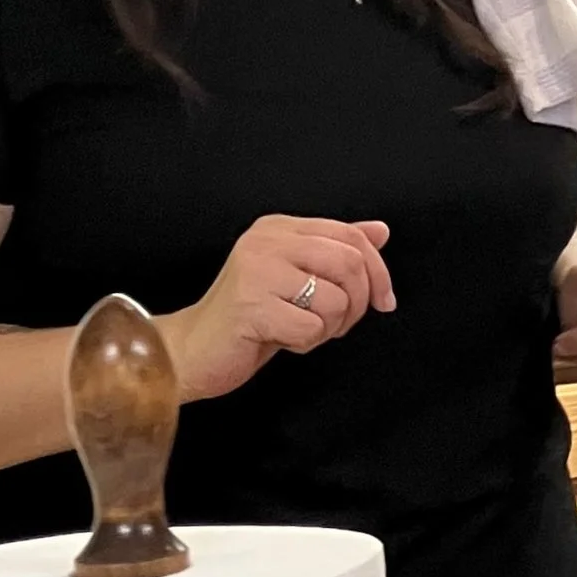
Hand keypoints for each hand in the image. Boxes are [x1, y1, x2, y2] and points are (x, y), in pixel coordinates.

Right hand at [162, 215, 393, 401]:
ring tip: (299, 329)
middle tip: (338, 324)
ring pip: (336, 299)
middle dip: (359, 304)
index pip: (352, 236)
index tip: (384, 301)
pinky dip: (306, 343)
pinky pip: (311, 328)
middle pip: (350, 264)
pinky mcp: (250, 305)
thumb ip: (337, 250)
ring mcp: (255, 271)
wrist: (192, 349)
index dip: (379, 272)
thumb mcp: (299, 277)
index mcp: (279, 228)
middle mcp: (266, 242)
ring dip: (329, 328)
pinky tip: (279, 339)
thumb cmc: (251, 316)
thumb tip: (381, 231)